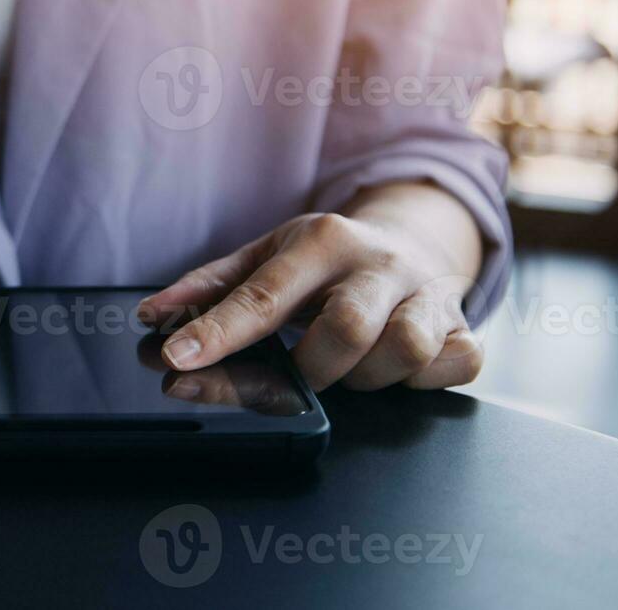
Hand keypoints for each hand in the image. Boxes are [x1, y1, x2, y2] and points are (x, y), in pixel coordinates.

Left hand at [136, 183, 484, 391]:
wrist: (416, 239)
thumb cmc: (329, 258)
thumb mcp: (269, 255)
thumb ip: (211, 286)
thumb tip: (152, 314)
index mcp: (322, 240)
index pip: (262, 295)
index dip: (218, 333)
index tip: (178, 358)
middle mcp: (379, 263)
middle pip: (345, 328)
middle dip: (313, 367)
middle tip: (303, 370)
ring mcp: (428, 294)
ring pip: (405, 350)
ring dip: (369, 377)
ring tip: (351, 367)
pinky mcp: (465, 325)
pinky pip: (458, 363)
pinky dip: (426, 378)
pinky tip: (402, 369)